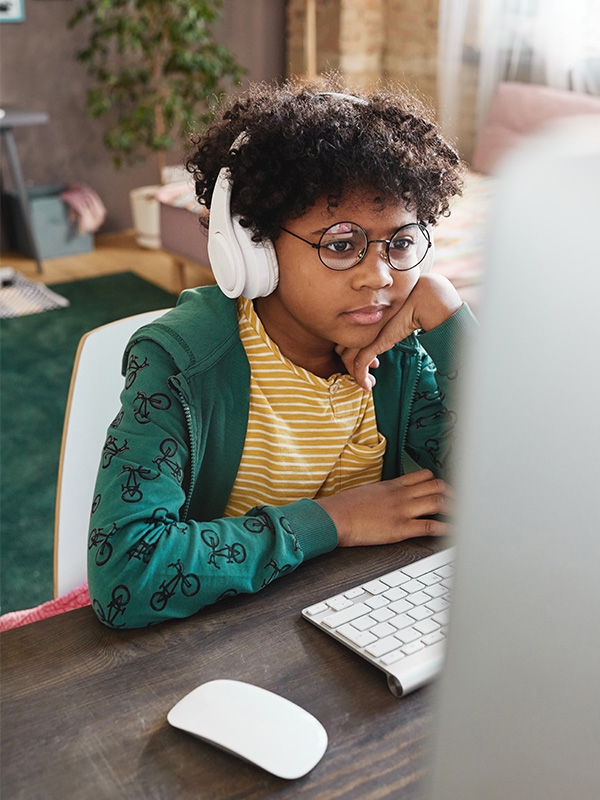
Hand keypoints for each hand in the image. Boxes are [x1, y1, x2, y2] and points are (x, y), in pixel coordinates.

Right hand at [315, 469, 451, 546]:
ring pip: (437, 502)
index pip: (423, 476)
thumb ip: (382, 493)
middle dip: (452, 493)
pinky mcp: (400, 528)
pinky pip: (428, 525)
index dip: (439, 482)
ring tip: (463, 514)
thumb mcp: (366, 492)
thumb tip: (387, 497)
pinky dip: (444, 528)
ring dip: (453, 508)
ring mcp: (402, 510)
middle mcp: (401, 495)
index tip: (447, 488)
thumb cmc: (344, 506)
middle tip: (461, 501)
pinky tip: (452, 531)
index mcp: (392, 486)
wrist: (334, 517)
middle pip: (436, 486)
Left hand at [336, 274, 461, 390]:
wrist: (421, 300)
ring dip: (357, 375)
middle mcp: (358, 324)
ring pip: (348, 359)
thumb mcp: (392, 317)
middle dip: (352, 365)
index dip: (352, 351)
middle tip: (367, 376)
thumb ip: (383, 327)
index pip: (344, 336)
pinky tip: (367, 386)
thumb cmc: (411, 304)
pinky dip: (360, 378)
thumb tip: (386, 339)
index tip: (373, 361)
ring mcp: (363, 334)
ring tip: (369, 384)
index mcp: (360, 315)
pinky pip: (359, 364)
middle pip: (342, 349)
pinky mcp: (371, 343)